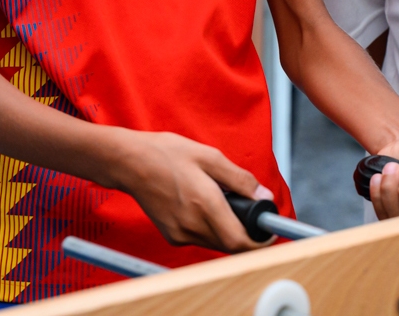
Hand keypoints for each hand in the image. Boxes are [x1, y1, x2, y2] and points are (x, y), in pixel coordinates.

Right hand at [113, 130, 270, 251]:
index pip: (240, 242)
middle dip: (244, 232)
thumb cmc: (166, 154)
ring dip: (227, 229)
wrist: (129, 163)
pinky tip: (201, 205)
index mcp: (205, 204)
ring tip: (220, 201)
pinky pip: (200, 239)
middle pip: (230, 245)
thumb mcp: (209, 156)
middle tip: (247, 209)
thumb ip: (240, 179)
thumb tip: (263, 196)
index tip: (268, 232)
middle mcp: (192, 225)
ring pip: (216, 243)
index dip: (259, 242)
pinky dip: (210, 228)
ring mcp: (180, 233)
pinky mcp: (172, 235)